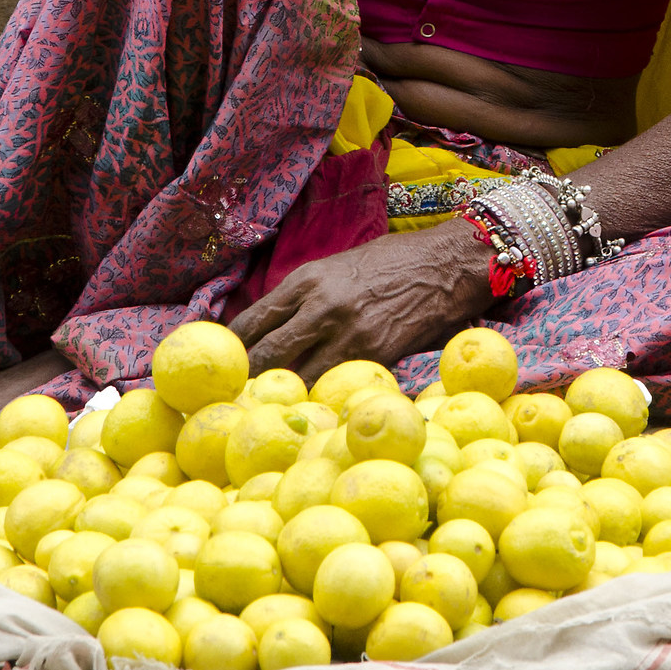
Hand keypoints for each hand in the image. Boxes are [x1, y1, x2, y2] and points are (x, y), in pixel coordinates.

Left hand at [229, 220, 490, 380]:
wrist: (446, 264)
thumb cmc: (393, 262)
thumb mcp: (337, 267)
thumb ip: (305, 295)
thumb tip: (273, 326)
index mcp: (307, 279)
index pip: (252, 320)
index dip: (232, 346)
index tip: (223, 361)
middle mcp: (320, 306)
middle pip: (265, 354)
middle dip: (247, 378)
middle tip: (235, 396)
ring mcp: (347, 334)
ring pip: (297, 376)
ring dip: (282, 393)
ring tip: (269, 408)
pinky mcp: (374, 356)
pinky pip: (335, 384)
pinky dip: (321, 396)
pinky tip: (313, 406)